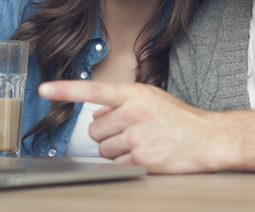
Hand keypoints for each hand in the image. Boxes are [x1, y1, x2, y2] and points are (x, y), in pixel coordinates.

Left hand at [38, 81, 238, 172]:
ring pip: (103, 148)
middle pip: (93, 130)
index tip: (44, 89)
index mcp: (132, 94)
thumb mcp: (150, 98)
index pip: (92, 90)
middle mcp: (132, 113)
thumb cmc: (178, 118)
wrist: (209, 138)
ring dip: (115, 149)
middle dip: (106, 134)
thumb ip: (120, 102)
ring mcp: (136, 137)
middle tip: (128, 132)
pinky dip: (125, 163)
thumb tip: (94, 117)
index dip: (65, 90)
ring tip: (140, 143)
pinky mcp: (142, 159)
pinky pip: (116, 164)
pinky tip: (144, 155)